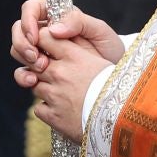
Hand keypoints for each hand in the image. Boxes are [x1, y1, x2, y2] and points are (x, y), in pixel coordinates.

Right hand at [11, 0, 124, 73]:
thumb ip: (78, 22)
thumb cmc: (109, 48)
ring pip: (17, 49)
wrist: (113, 76)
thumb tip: (54, 28)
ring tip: (40, 69)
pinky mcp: (41, 71)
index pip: (31, 9)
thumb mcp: (99, 31)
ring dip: (23, 58)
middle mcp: (46, 33)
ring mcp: (41, 52)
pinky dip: (23, 76)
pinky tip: (33, 81)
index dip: (28, 20)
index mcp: (57, 17)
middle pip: (19, 29)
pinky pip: (23, 71)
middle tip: (36, 57)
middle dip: (22, 43)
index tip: (35, 37)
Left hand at [17, 28, 111, 142]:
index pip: (44, 37)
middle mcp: (60, 73)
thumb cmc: (116, 88)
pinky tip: (60, 110)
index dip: (42, 40)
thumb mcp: (102, 60)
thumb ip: (80, 49)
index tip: (47, 47)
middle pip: (34, 63)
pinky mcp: (52, 116)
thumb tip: (64, 37)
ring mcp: (54, 95)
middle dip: (39, 66)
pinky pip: (38, 108)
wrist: (122, 118)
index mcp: (74, 57)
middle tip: (53, 72)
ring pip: (34, 86)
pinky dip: (46, 109)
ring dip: (44, 88)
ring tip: (61, 93)